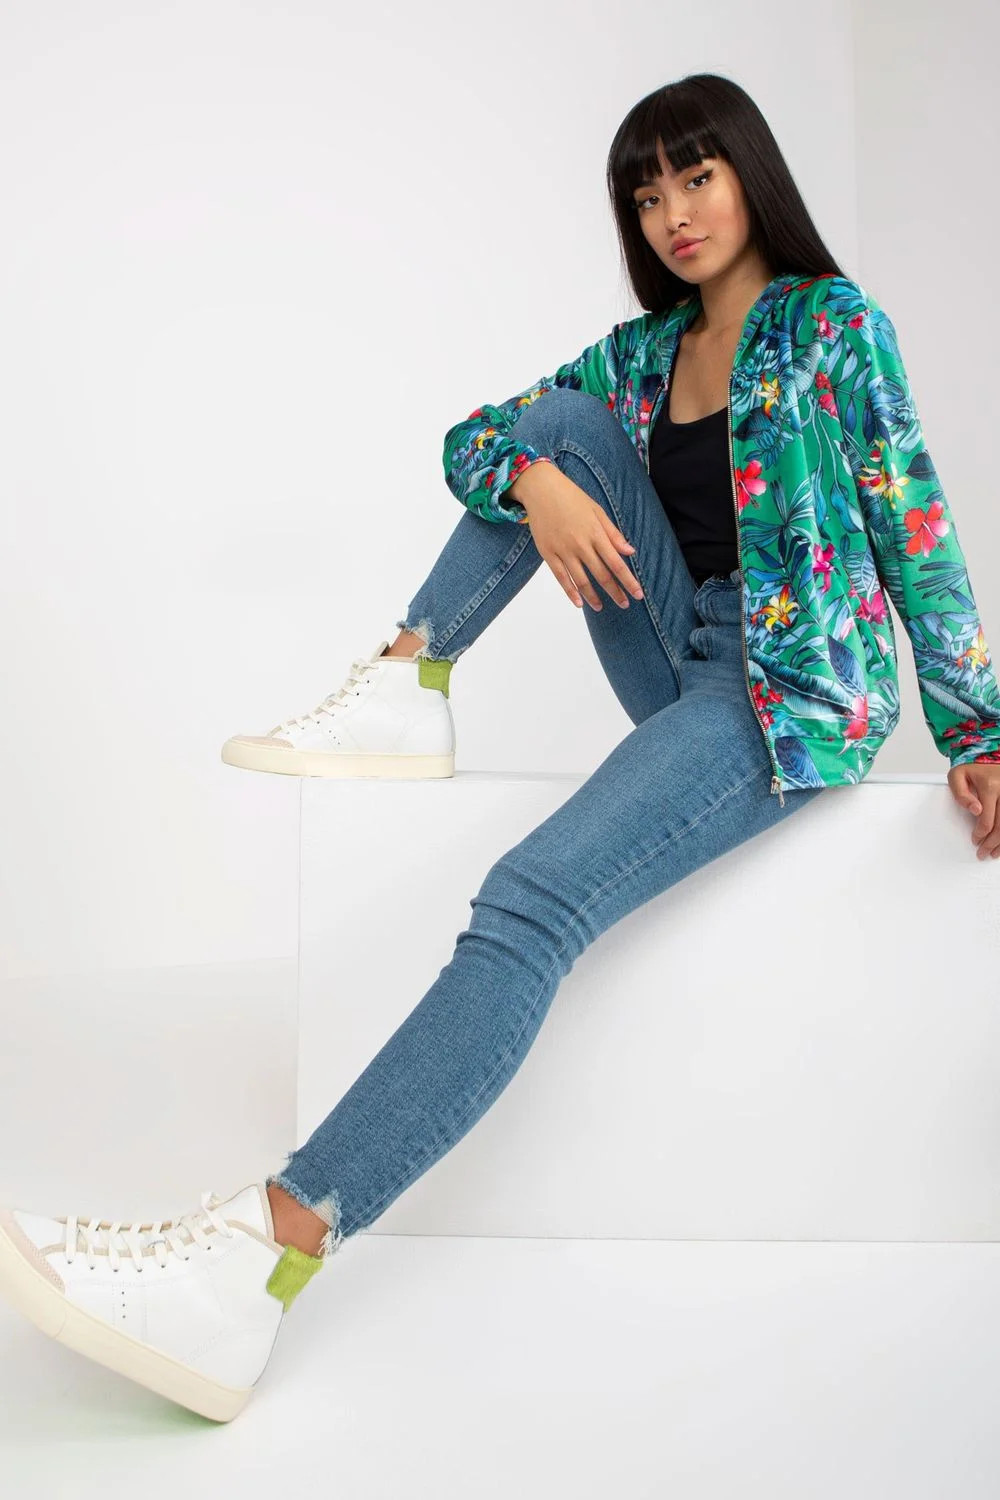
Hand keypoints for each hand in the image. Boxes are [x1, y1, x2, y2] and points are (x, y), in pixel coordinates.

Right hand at [518, 467, 644, 610]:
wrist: (541, 489)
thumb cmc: (572, 498)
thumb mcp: (597, 511)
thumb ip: (613, 533)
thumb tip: (631, 552)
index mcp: (596, 533)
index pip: (616, 563)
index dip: (628, 581)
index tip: (638, 594)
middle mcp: (581, 544)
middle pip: (602, 575)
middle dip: (615, 592)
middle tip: (625, 605)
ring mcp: (563, 550)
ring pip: (581, 580)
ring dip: (593, 597)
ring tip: (601, 607)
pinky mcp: (548, 553)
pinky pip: (561, 578)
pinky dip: (570, 592)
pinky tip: (579, 603)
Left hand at [947, 763, 999, 859]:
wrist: (989, 755)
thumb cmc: (973, 768)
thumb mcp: (957, 776)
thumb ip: (961, 794)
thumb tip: (975, 810)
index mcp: (990, 786)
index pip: (987, 820)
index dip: (980, 834)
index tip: (975, 840)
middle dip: (992, 843)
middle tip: (983, 853)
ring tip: (995, 853)